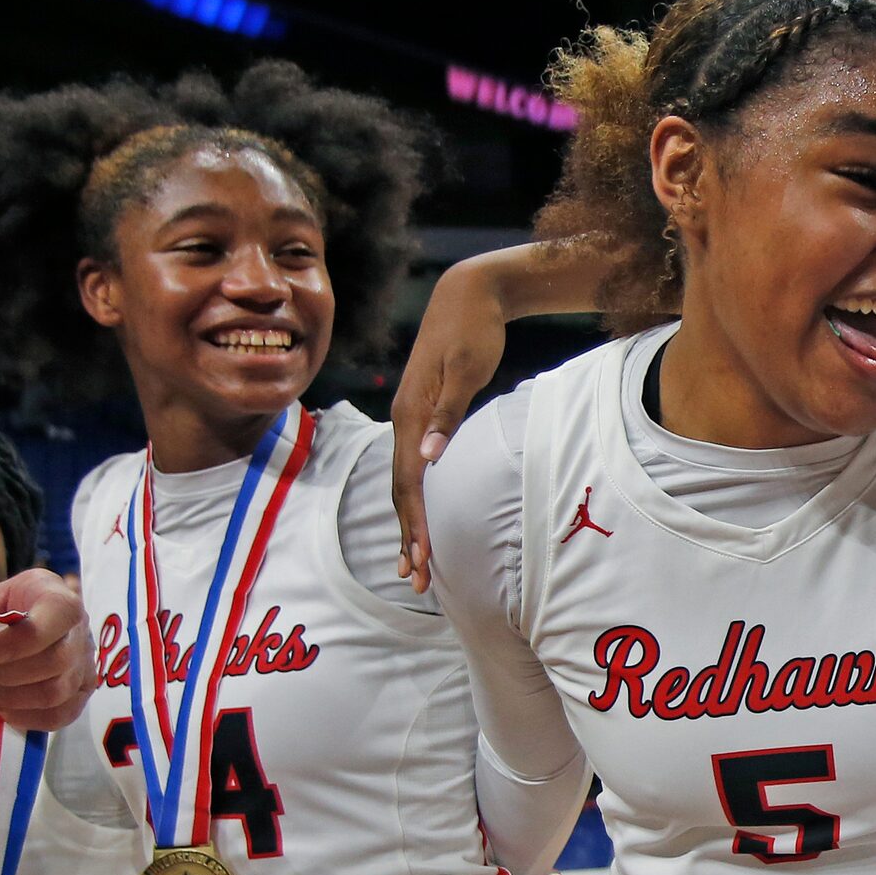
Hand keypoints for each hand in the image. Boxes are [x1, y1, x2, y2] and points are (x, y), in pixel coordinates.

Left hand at [0, 570, 97, 730]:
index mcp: (47, 590)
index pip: (60, 611)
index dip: (27, 638)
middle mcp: (76, 623)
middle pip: (57, 659)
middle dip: (7, 675)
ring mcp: (83, 660)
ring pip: (56, 691)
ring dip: (11, 697)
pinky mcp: (80, 692)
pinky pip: (60, 714)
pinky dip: (26, 717)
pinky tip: (1, 707)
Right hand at [392, 258, 514, 591]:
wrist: (467, 295)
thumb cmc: (473, 331)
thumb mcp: (465, 370)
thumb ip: (447, 414)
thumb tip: (429, 455)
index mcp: (411, 414)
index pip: (409, 480)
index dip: (414, 522)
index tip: (420, 558)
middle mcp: (404, 420)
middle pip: (402, 489)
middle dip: (408, 535)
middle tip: (415, 580)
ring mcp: (410, 419)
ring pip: (404, 483)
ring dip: (408, 524)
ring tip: (412, 564)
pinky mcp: (422, 417)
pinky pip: (412, 468)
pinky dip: (415, 500)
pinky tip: (419, 519)